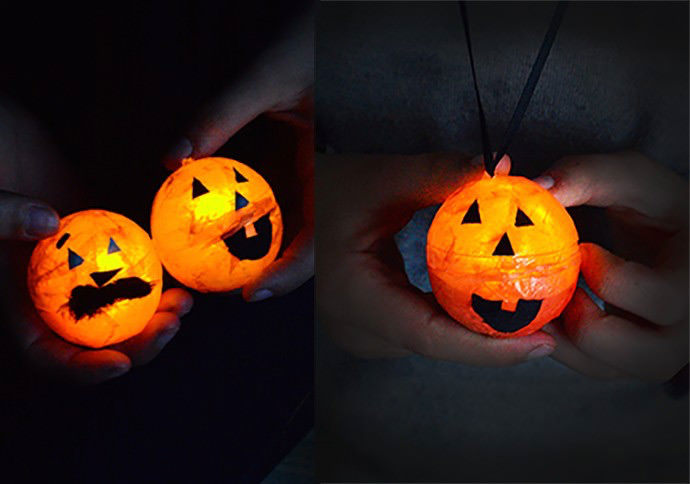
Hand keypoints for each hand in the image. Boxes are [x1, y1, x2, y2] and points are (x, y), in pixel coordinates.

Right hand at [1, 97, 191, 383]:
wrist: (10, 149)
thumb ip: (2, 216)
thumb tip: (47, 223)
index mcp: (21, 307)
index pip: (47, 356)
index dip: (82, 369)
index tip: (120, 363)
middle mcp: (56, 299)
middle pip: (99, 342)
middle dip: (139, 344)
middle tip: (172, 325)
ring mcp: (85, 277)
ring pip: (125, 312)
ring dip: (158, 316)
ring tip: (186, 303)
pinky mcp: (108, 251)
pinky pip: (136, 273)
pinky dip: (159, 279)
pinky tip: (184, 275)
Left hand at [165, 10, 313, 300]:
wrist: (344, 30)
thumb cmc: (316, 45)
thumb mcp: (268, 78)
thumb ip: (221, 114)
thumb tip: (172, 159)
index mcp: (339, 171)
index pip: (320, 241)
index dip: (290, 276)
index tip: (252, 296)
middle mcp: (334, 184)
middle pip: (309, 248)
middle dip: (270, 275)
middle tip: (222, 289)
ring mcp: (324, 180)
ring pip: (299, 231)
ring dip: (265, 254)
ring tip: (222, 269)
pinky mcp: (311, 170)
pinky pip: (289, 207)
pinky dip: (261, 224)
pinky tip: (233, 228)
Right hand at [317, 153, 557, 364]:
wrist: (292, 206)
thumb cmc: (326, 189)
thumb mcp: (381, 179)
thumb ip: (441, 175)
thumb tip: (504, 170)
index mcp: (353, 299)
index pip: (431, 337)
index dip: (490, 347)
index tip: (543, 342)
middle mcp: (355, 329)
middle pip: (437, 345)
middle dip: (495, 341)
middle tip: (551, 320)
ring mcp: (360, 332)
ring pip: (432, 342)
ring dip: (478, 332)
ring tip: (530, 314)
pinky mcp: (369, 326)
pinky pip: (422, 330)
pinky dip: (457, 319)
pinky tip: (490, 303)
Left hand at [535, 151, 687, 380]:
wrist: (669, 241)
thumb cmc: (654, 207)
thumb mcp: (633, 180)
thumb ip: (588, 175)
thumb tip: (537, 187)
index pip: (662, 299)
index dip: (611, 278)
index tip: (583, 249)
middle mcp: (689, 327)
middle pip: (643, 356)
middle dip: (587, 323)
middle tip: (566, 288)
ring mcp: (664, 350)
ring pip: (609, 369)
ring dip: (566, 338)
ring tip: (552, 298)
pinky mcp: (632, 359)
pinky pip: (591, 367)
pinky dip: (559, 344)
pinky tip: (545, 310)